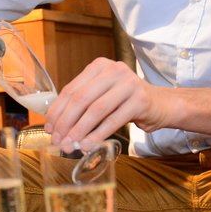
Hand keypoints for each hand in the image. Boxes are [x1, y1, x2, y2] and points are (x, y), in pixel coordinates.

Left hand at [45, 58, 169, 150]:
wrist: (161, 104)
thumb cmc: (126, 101)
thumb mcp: (103, 94)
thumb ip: (83, 102)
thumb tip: (56, 125)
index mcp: (99, 66)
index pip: (72, 89)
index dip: (58, 110)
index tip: (50, 128)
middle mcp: (114, 70)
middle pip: (82, 99)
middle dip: (66, 122)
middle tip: (58, 140)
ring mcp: (128, 83)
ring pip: (96, 110)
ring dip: (80, 130)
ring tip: (70, 145)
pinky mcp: (140, 100)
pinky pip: (113, 120)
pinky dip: (97, 135)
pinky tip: (87, 145)